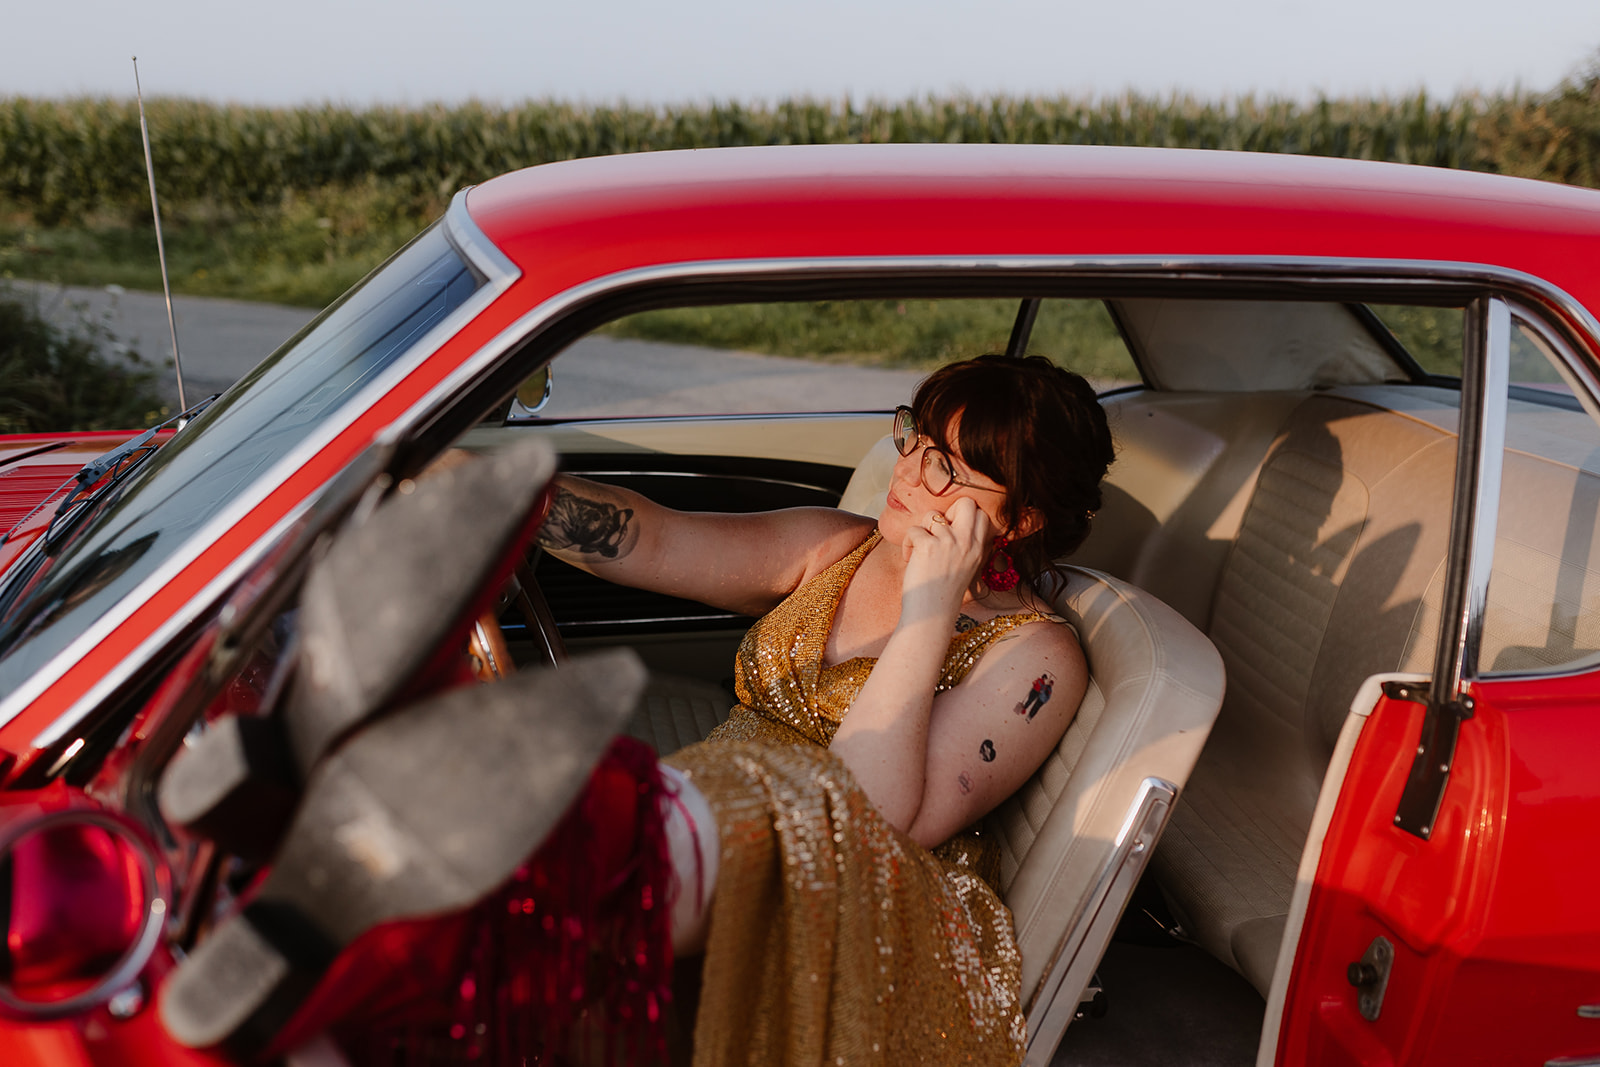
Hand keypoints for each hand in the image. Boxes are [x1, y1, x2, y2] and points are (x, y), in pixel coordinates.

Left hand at [899, 496, 992, 623]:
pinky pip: (914, 530)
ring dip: (922, 530)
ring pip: (932, 515)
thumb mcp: (968, 567)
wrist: (931, 612)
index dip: (964, 517)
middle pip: (966, 502)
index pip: (981, 514)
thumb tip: (955, 523)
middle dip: (948, 511)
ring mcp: (948, 542)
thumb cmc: (944, 591)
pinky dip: (908, 543)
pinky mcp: (928, 545)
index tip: (952, 532)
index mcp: (978, 548)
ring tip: (920, 550)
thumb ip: (968, 545)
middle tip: (938, 532)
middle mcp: (967, 542)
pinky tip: (911, 559)